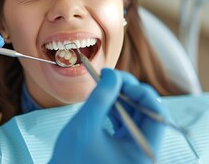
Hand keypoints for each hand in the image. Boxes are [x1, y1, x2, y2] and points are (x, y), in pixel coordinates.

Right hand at [49, 68, 167, 163]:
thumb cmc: (71, 159)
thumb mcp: (85, 126)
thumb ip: (101, 98)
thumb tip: (113, 74)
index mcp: (142, 154)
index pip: (158, 118)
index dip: (143, 94)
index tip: (120, 80)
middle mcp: (143, 151)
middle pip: (148, 113)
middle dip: (130, 91)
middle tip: (110, 76)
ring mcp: (134, 148)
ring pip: (137, 114)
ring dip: (121, 97)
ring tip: (103, 85)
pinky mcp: (124, 145)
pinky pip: (126, 120)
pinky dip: (116, 106)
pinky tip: (103, 98)